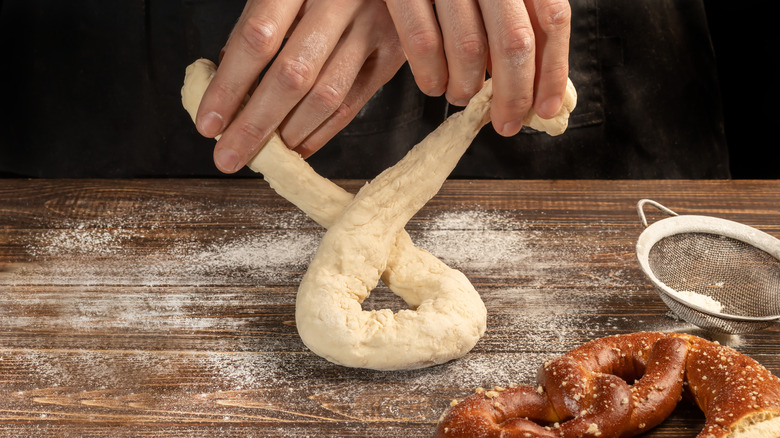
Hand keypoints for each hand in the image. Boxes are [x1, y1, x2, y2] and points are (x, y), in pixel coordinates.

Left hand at [196, 0, 405, 172]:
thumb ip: (258, 28)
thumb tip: (227, 88)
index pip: (256, 38)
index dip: (229, 85)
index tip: (209, 122)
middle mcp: (339, 2)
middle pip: (292, 75)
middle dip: (255, 124)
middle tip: (230, 156)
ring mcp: (371, 27)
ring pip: (327, 95)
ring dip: (290, 133)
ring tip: (264, 154)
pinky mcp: (392, 52)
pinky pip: (355, 102)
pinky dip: (323, 131)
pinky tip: (299, 146)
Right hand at [383, 0, 570, 135]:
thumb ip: (515, 26)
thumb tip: (533, 84)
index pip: (551, 18)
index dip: (553, 70)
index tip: (546, 108)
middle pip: (514, 41)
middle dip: (513, 93)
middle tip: (506, 122)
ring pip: (469, 47)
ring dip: (468, 87)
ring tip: (462, 96)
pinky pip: (424, 43)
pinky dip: (431, 76)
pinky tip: (434, 85)